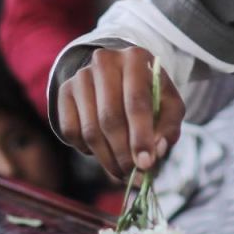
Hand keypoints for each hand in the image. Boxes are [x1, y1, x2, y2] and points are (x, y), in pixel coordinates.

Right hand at [55, 46, 184, 179]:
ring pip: (90, 129)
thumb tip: (157, 150)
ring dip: (107, 158)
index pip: (136, 102)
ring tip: (121, 171)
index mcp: (135, 58)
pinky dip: (86, 149)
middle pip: (110, 118)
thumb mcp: (168, 104)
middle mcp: (104, 61)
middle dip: (123, 153)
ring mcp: (81, 76)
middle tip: (134, 174)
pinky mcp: (64, 91)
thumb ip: (169, 126)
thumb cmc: (148, 93)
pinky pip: (71, 131)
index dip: (141, 137)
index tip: (145, 164)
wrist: (118, 76)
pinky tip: (102, 150)